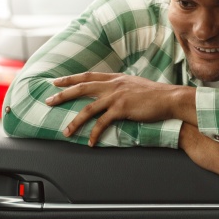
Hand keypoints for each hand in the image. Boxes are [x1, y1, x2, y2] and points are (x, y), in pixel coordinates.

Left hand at [46, 72, 195, 145]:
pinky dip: (94, 133)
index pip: (88, 76)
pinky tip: (90, 142)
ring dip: (75, 121)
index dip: (70, 79)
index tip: (56, 81)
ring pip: (88, 108)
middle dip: (62, 94)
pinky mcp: (122, 109)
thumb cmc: (156, 95)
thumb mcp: (135, 85)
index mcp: (115, 78)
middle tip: (48, 101)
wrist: (170, 98)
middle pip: (81, 88)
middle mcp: (113, 85)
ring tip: (66, 132)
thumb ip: (122, 87)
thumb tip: (114, 92)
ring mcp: (116, 96)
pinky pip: (102, 123)